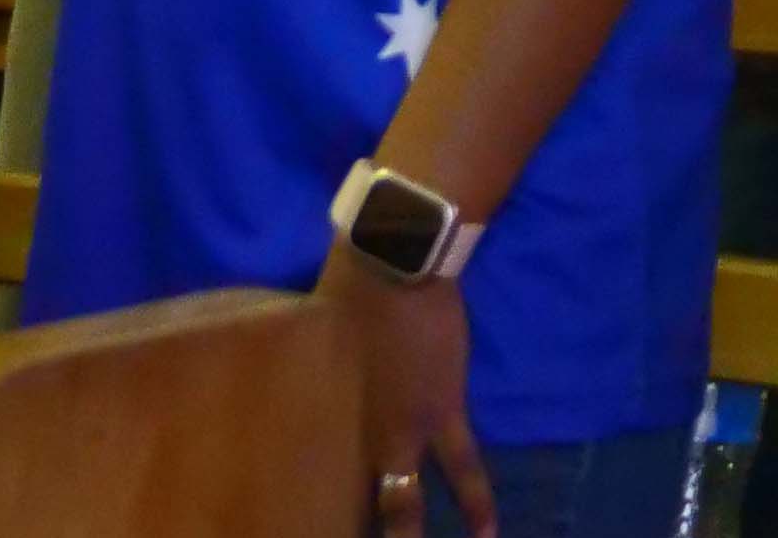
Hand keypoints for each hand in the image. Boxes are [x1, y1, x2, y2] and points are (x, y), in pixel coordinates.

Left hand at [313, 240, 494, 537]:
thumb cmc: (346, 288)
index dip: (317, 507)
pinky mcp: (446, 409)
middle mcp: (364, 429)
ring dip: (411, 533)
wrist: (398, 265)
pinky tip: (488, 531)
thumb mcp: (313, 331)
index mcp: (329, 410)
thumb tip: (289, 363)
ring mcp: (409, 425)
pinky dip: (476, 501)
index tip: (313, 523)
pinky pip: (465, 468)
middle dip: (373, 526)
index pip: (320, 472)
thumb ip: (312, 361)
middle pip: (363, 494)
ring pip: (409, 496)